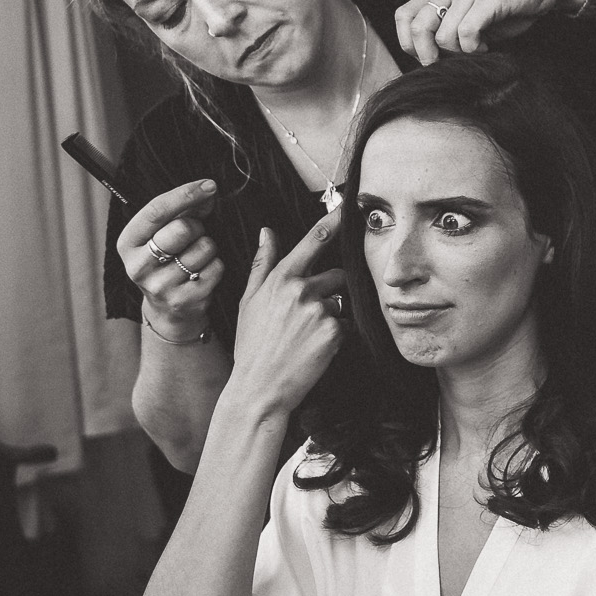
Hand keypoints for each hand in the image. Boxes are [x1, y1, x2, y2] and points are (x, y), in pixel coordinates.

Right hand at [119, 180, 221, 339]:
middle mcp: (138, 266)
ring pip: (203, 248)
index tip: (209, 185)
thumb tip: (207, 191)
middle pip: (182, 228)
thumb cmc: (168, 261)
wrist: (168, 310)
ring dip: (208, 247)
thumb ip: (181, 211)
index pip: (156, 210)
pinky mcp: (183, 300)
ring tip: (196, 257)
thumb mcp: (162, 234)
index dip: (185, 194)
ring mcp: (159, 286)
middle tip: (195, 234)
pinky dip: (216, 265)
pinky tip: (203, 273)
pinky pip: (216, 268)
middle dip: (197, 226)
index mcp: (128, 243)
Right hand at [227, 212, 347, 415]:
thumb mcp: (248, 302)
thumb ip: (262, 265)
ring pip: (341, 303)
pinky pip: (346, 326)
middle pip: (336, 276)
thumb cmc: (251, 345)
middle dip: (330, 291)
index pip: (312, 241)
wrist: (259, 388)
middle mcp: (301, 290)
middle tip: (307, 318)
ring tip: (306, 337)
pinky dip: (336, 336)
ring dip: (332, 315)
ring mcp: (319, 311)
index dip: (332, 221)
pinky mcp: (334, 332)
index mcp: (280, 279)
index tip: (347, 207)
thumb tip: (266, 232)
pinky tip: (314, 350)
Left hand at [393, 0, 575, 63]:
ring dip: (459, 51)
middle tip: (446, 63)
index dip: (409, 43)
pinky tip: (485, 46)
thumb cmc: (508, 5)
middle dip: (428, 54)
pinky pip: (468, 32)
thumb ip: (450, 27)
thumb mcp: (471, 14)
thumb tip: (429, 57)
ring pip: (445, 35)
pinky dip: (474, 47)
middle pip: (419, 26)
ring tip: (476, 48)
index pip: (404, 16)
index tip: (428, 57)